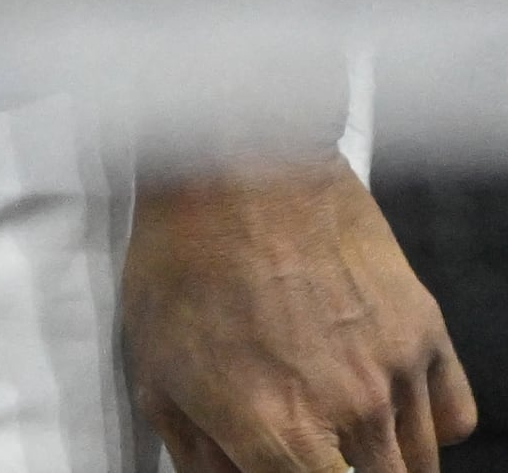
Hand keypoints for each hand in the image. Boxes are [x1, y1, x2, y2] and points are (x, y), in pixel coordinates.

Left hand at [125, 163, 473, 472]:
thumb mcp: (155, 370)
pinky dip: (426, 425)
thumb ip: (198, 455)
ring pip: (417, 463)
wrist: (235, 166)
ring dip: (382, 458)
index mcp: (276, 429)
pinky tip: (386, 403)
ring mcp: (396, 372)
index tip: (287, 469)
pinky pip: (452, 418)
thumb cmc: (182, 261)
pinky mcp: (425, 332)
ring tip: (340, 426)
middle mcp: (349, 411)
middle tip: (314, 448)